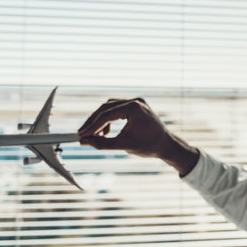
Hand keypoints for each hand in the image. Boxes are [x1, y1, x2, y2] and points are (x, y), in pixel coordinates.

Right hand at [78, 98, 198, 174]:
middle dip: (93, 121)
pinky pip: (117, 109)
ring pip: (110, 107)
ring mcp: (136, 101)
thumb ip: (102, 143)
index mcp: (134, 107)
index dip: (92, 125)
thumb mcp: (123, 145)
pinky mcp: (136, 106)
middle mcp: (135, 101)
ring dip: (100, 120)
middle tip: (82, 134)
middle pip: (106, 107)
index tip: (81, 135)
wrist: (166, 145)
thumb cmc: (148, 146)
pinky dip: (109, 119)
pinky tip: (105, 132)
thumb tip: (84, 141)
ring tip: (93, 135)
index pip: (107, 114)